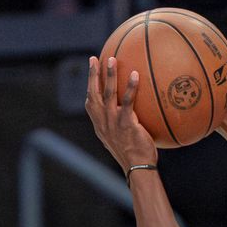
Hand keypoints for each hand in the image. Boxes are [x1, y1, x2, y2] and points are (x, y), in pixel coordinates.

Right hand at [84, 56, 158, 172]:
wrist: (137, 168)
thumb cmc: (134, 156)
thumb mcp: (122, 141)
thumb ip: (121, 127)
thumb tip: (132, 117)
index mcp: (100, 125)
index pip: (91, 103)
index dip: (90, 86)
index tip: (91, 72)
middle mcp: (102, 121)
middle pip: (94, 93)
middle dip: (93, 75)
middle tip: (95, 58)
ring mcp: (112, 122)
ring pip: (108, 93)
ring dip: (109, 75)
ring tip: (112, 59)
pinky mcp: (125, 123)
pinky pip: (127, 101)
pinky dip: (131, 87)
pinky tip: (136, 75)